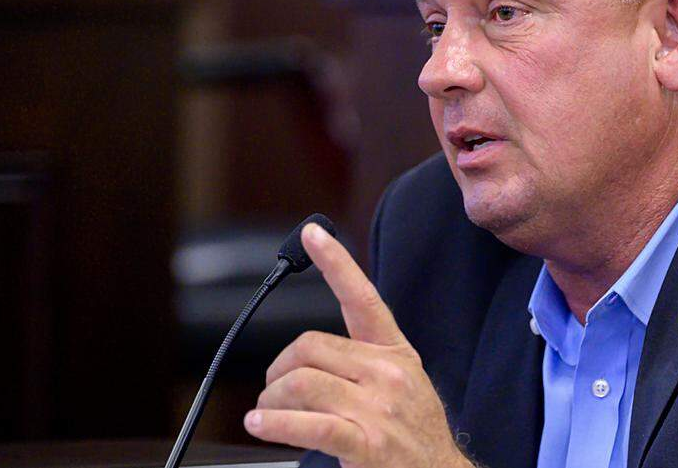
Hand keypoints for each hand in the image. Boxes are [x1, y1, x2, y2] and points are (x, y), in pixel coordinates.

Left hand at [245, 223, 472, 467]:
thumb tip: (304, 358)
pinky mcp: (367, 443)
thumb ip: (361, 363)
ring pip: (301, 383)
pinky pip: (309, 423)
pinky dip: (275, 423)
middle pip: (309, 347)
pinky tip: (262, 424)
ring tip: (268, 415)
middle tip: (273, 391)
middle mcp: (389, 373)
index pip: (363, 298)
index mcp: (395, 352)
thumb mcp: (402, 385)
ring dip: (271, 400)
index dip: (336, 262)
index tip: (312, 234)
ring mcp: (379, 408)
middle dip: (279, 369)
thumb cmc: (415, 436)